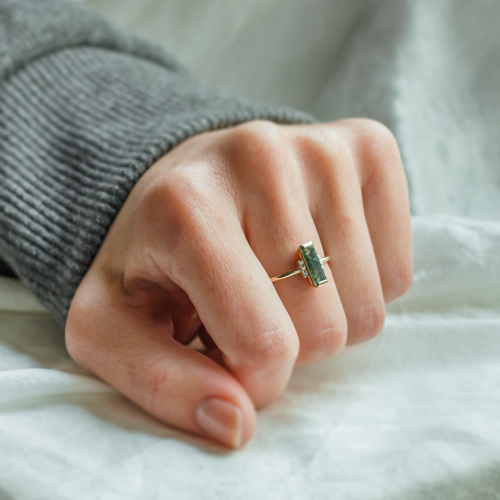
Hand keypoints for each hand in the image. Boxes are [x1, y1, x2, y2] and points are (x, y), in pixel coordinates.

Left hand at [66, 119, 411, 447]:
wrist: (186, 181)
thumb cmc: (153, 256)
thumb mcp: (113, 328)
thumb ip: (161, 384)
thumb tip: (236, 425)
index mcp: (186, 206)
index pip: (264, 343)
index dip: (251, 378)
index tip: (224, 353)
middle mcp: (260, 157)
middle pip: (325, 329)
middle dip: (290, 346)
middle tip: (251, 308)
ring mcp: (322, 146)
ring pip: (367, 307)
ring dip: (324, 317)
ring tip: (280, 280)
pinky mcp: (369, 148)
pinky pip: (398, 271)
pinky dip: (359, 286)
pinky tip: (316, 255)